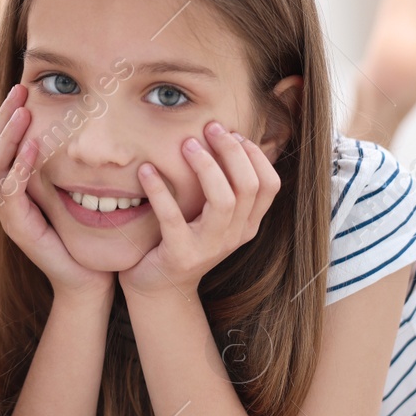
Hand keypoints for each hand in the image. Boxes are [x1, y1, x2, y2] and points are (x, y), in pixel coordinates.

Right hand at [0, 84, 114, 298]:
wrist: (87, 278)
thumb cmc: (83, 235)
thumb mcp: (73, 191)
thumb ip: (65, 164)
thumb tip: (77, 126)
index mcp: (14, 188)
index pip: (0, 145)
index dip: (7, 117)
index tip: (23, 89)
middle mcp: (5, 198)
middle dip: (3, 118)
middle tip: (20, 91)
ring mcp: (8, 213)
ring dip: (8, 137)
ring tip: (23, 113)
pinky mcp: (19, 228)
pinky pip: (11, 192)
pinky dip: (20, 167)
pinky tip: (33, 148)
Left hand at [119, 121, 281, 299]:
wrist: (159, 287)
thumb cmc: (184, 239)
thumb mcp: (211, 216)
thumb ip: (224, 186)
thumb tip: (227, 137)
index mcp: (247, 225)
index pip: (269, 185)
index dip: (254, 155)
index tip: (233, 133)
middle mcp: (234, 237)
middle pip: (248, 187)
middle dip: (231, 151)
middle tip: (209, 127)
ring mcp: (210, 248)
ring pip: (223, 200)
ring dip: (205, 166)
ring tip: (186, 144)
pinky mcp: (180, 255)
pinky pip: (172, 218)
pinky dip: (159, 190)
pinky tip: (146, 170)